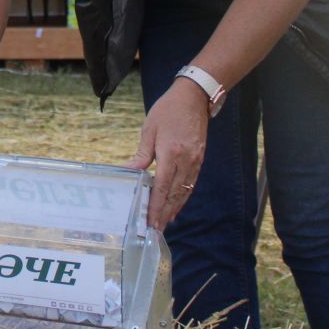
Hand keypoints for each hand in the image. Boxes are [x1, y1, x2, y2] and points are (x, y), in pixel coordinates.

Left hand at [125, 79, 210, 230]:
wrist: (194, 98)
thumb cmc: (168, 111)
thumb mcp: (149, 130)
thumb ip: (142, 155)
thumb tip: (130, 173)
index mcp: (171, 153)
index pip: (162, 187)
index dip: (156, 206)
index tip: (150, 222)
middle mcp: (186, 161)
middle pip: (174, 194)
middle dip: (164, 214)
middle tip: (155, 230)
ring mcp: (195, 161)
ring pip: (184, 191)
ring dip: (174, 209)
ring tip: (164, 223)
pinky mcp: (199, 159)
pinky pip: (190, 183)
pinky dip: (182, 197)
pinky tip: (176, 206)